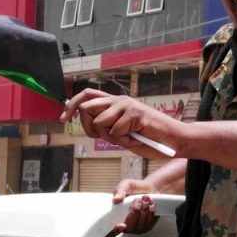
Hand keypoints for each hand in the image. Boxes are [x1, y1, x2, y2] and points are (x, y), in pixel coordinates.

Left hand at [61, 89, 184, 157]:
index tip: (64, 119)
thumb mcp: (121, 133)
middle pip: (86, 106)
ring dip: (111, 137)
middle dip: (88, 126)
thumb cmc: (149, 138)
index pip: (86, 96)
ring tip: (128, 138)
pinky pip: (115, 131)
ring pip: (99, 121)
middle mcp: (119, 100)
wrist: (173, 140)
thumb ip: (106, 127)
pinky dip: (124, 141)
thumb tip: (90, 124)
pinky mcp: (135, 113)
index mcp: (114, 103)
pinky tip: (137, 138)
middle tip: (104, 136)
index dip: (71, 105)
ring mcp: (127, 105)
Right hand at [109, 180, 160, 235]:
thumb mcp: (126, 185)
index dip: (116, 229)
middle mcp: (126, 224)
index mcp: (117, 216)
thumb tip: (115, 199)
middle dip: (135, 212)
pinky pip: (149, 222)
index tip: (121, 225)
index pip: (114, 229)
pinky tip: (150, 203)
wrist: (150, 189)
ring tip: (144, 198)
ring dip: (144, 210)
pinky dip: (150, 211)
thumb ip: (120, 191)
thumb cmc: (136, 188)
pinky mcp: (148, 226)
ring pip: (140, 224)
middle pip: (130, 227)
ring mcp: (138, 227)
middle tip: (137, 199)